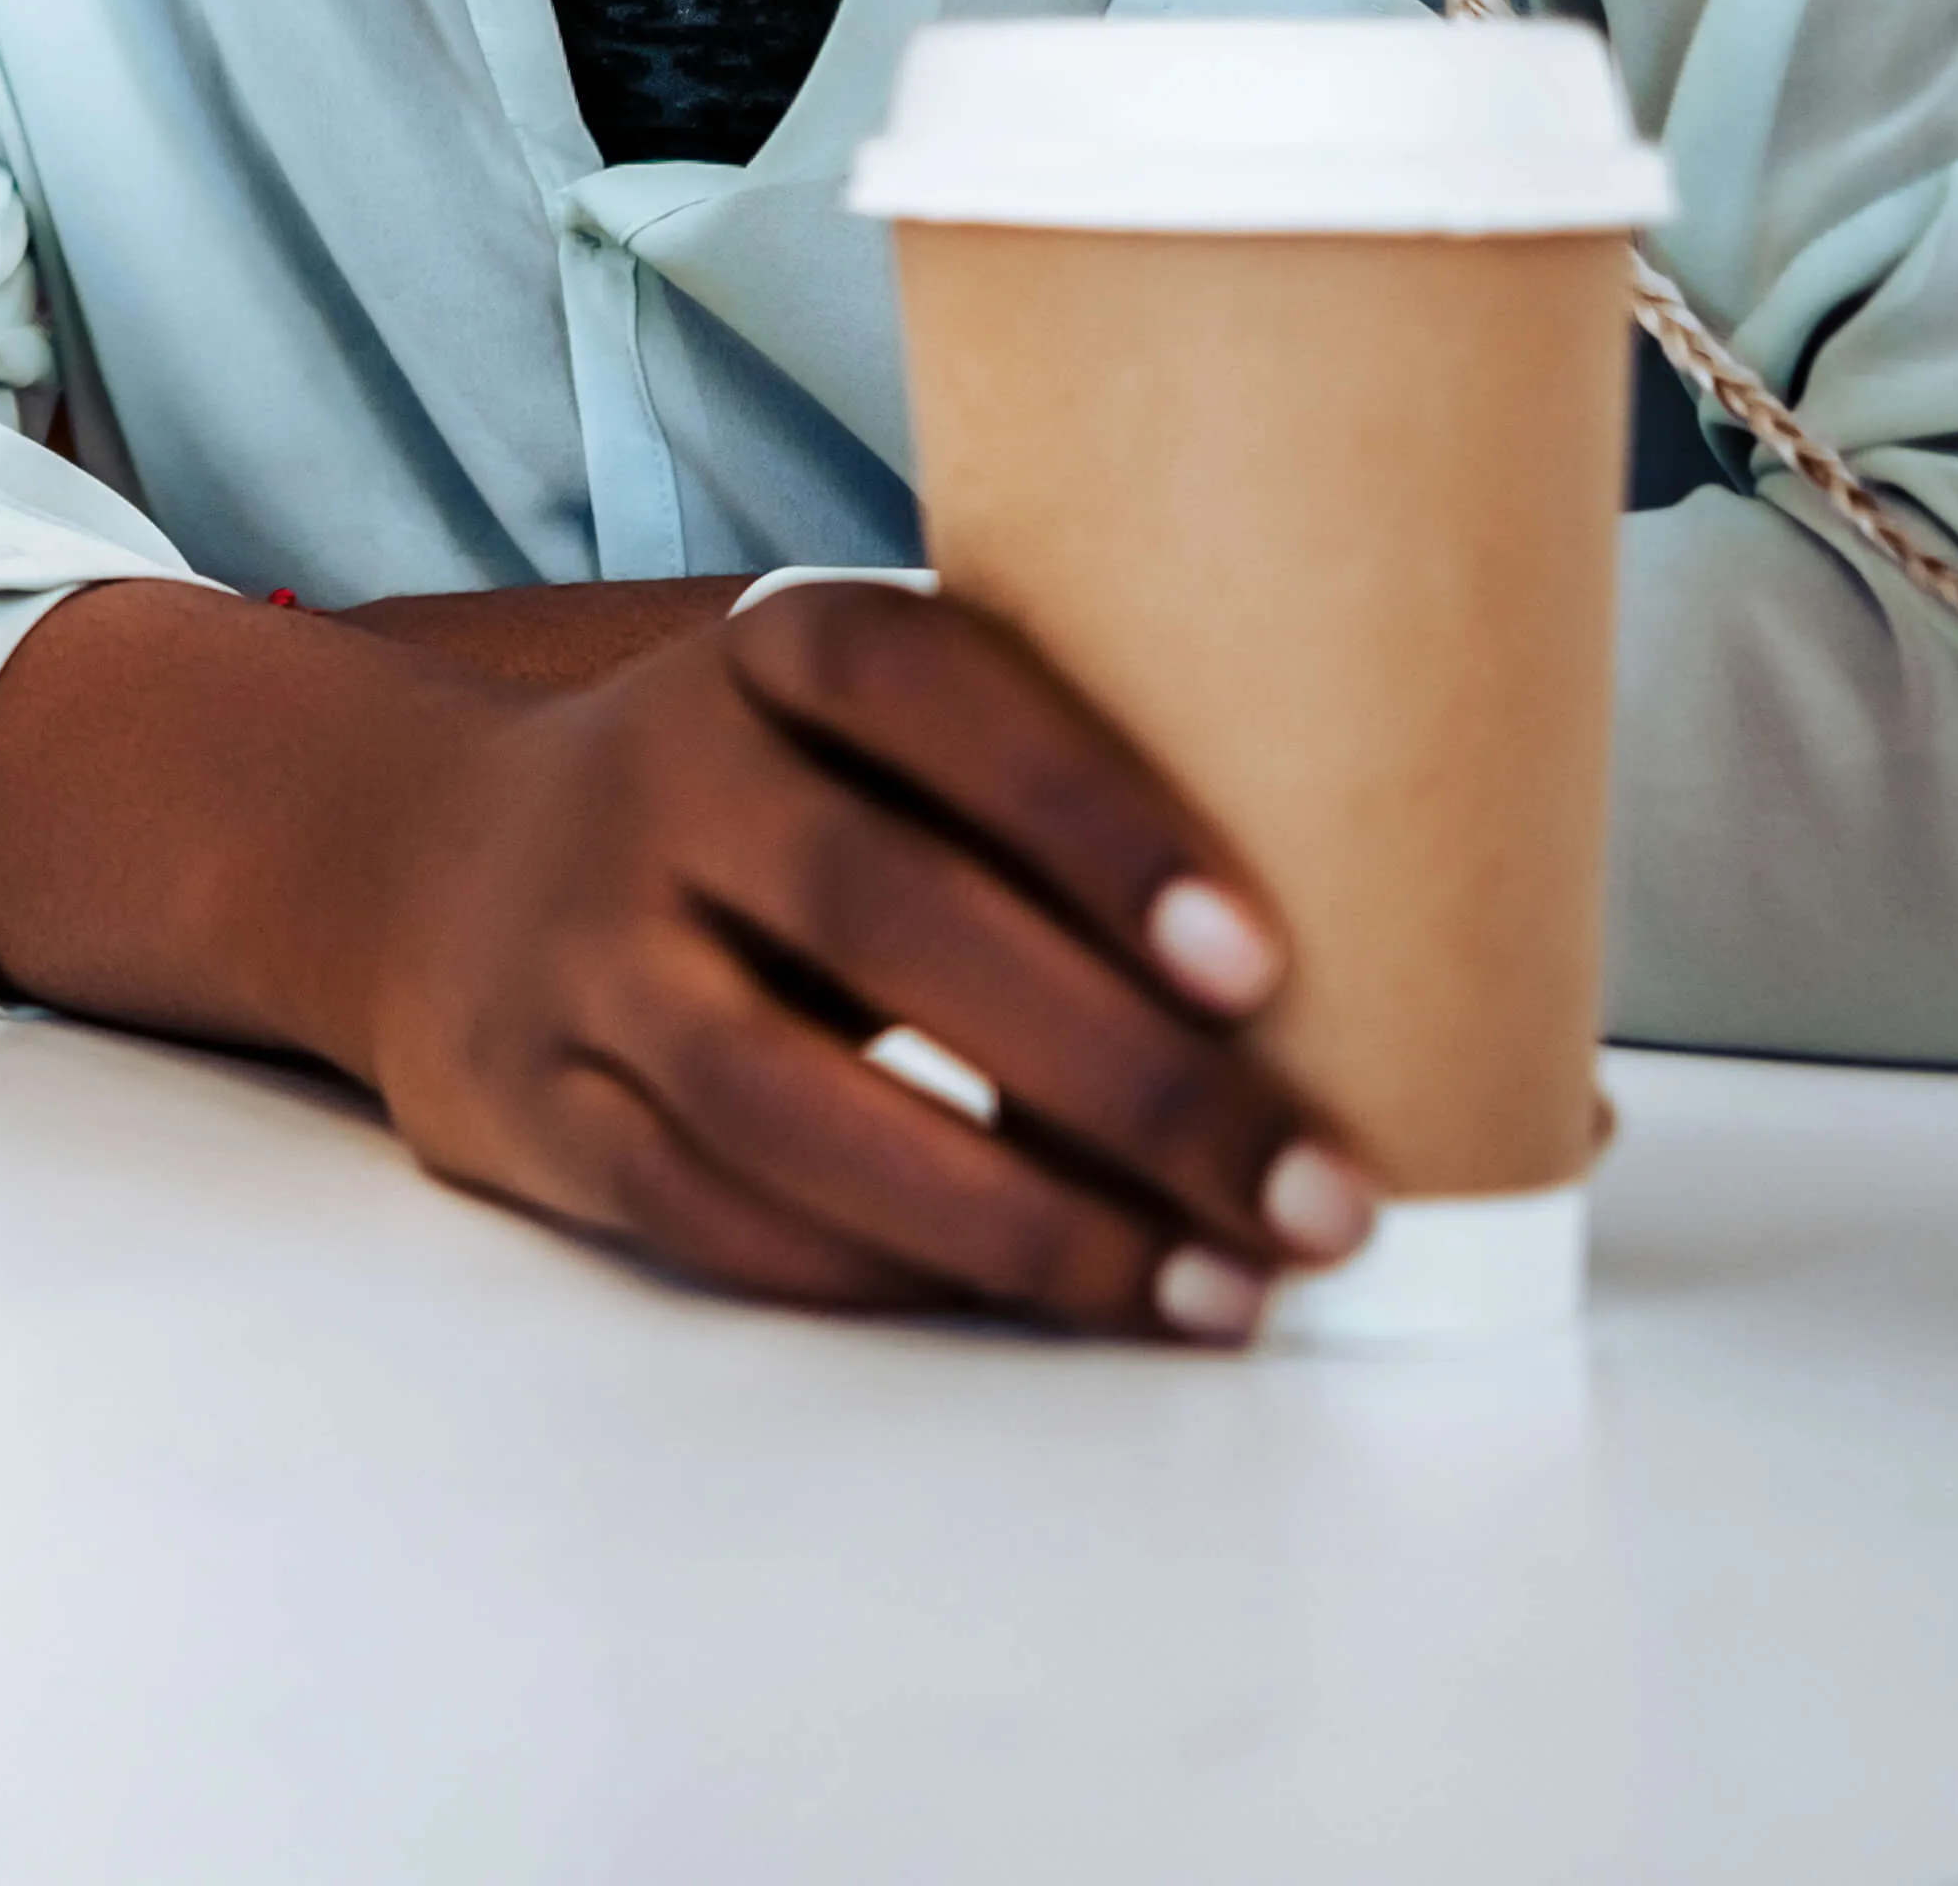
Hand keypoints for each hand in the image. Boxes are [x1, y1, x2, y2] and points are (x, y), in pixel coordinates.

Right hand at [349, 582, 1368, 1338]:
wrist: (435, 870)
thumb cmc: (775, 818)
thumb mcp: (883, 752)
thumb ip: (1111, 847)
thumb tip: (1521, 1081)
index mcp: (772, 656)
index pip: (924, 692)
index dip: (1084, 811)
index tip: (1257, 959)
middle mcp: (656, 781)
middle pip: (878, 914)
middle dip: (1118, 1073)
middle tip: (1315, 1192)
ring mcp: (577, 948)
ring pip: (783, 1098)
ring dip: (1017, 1216)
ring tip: (1212, 1291)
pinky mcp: (533, 1106)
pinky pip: (708, 1211)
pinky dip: (882, 1270)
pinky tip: (1035, 1301)